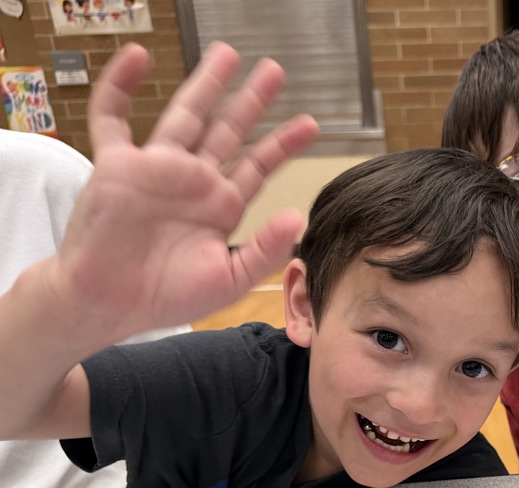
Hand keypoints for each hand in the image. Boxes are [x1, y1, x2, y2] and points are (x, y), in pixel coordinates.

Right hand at [49, 42, 319, 344]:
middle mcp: (194, 182)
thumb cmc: (167, 296)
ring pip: (185, 115)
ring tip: (227, 54)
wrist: (109, 304)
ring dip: (205, 84)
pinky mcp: (117, 165)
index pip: (258, 166)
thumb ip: (264, 250)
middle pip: (228, 130)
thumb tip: (297, 219)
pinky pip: (113, 117)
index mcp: (221, 206)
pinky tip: (137, 56)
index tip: (311, 124)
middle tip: (274, 71)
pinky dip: (120, 85)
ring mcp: (156, 169)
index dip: (283, 144)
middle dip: (251, 102)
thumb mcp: (229, 279)